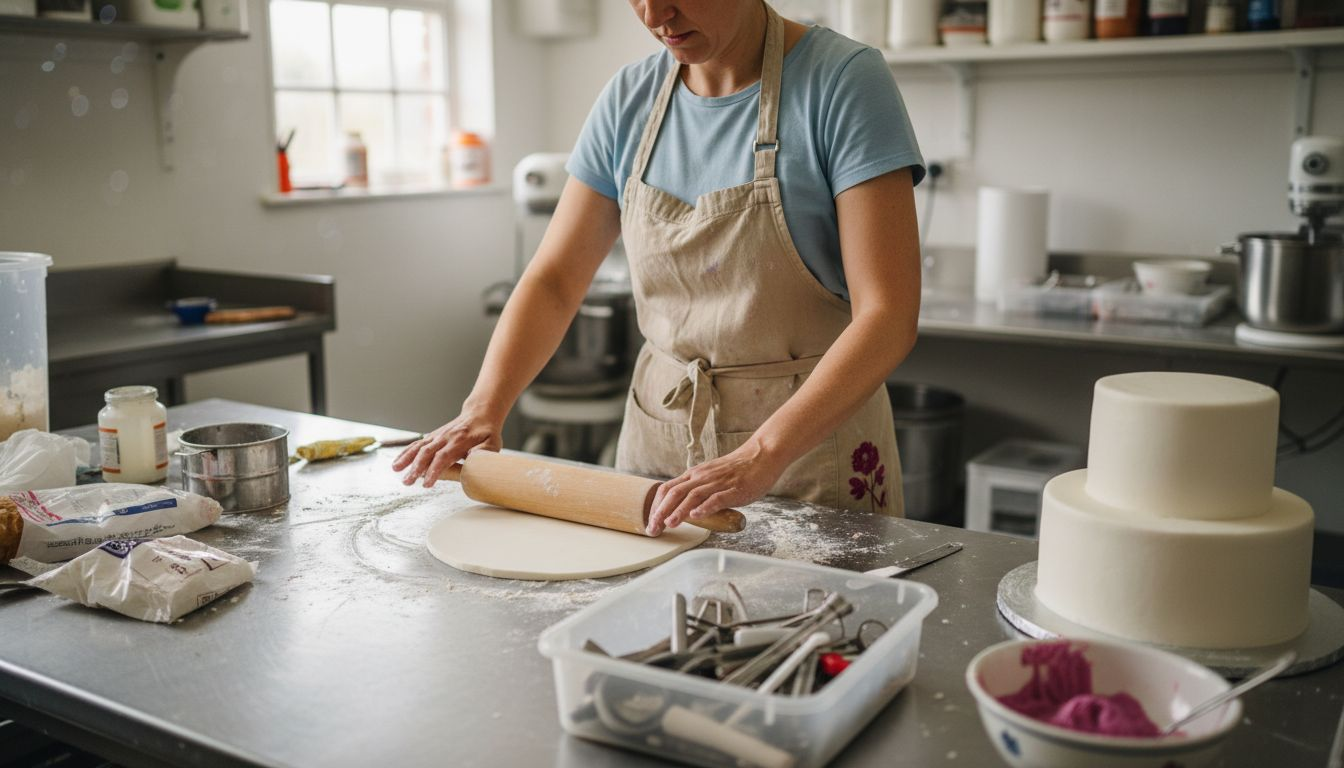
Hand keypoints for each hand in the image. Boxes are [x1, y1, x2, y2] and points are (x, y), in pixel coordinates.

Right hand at [391, 411, 501, 487]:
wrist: (480, 414)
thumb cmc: (487, 432)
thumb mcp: (493, 443)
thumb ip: (484, 452)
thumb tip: (473, 460)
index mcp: (460, 440)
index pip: (444, 456)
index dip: (434, 470)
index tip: (427, 482)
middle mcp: (445, 437)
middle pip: (427, 452)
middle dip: (416, 467)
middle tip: (408, 482)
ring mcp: (437, 436)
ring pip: (419, 447)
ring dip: (407, 459)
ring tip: (396, 471)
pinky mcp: (432, 437)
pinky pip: (417, 445)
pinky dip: (405, 453)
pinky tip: (397, 464)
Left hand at [646, 441, 783, 535]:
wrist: (761, 455)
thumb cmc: (737, 469)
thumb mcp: (711, 476)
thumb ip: (698, 489)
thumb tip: (686, 508)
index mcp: (695, 475)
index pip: (668, 489)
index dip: (656, 505)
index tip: (650, 521)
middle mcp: (702, 477)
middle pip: (675, 493)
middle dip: (661, 512)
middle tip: (653, 529)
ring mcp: (717, 482)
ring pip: (692, 496)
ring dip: (679, 511)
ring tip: (669, 524)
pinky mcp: (734, 489)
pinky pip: (716, 498)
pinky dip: (705, 507)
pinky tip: (697, 516)